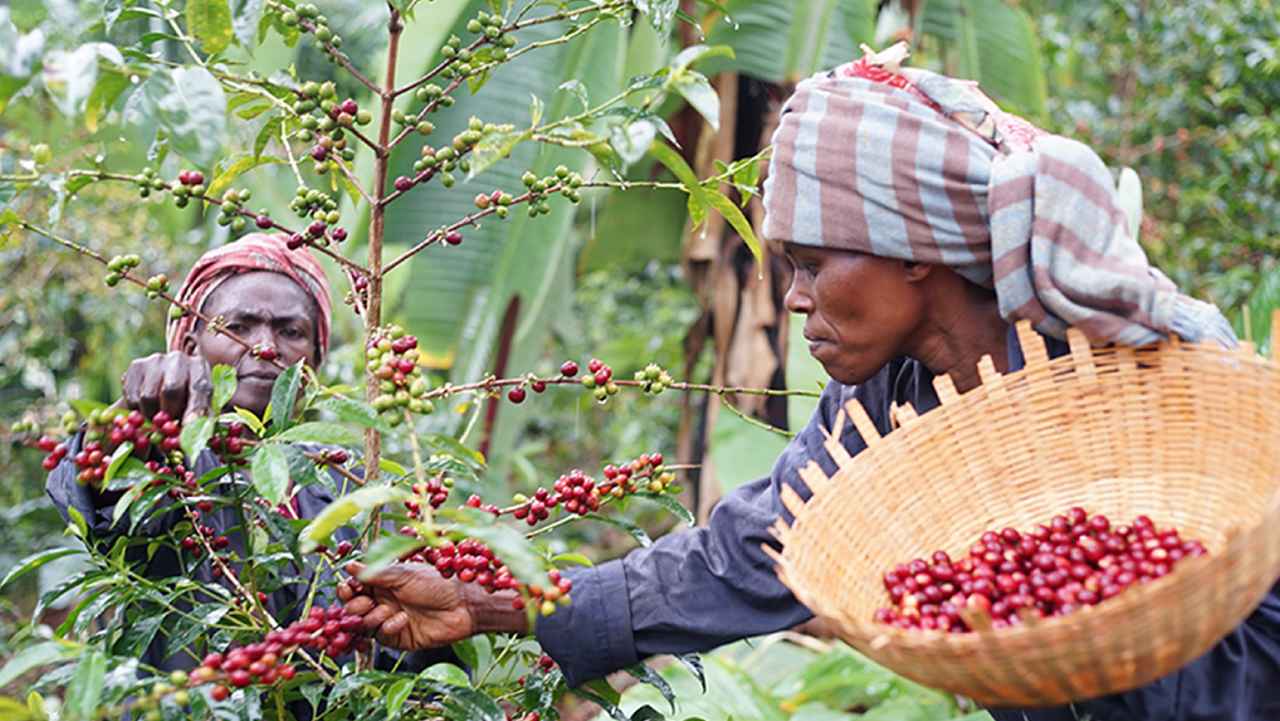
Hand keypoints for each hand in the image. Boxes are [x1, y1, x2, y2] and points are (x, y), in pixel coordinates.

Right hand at [121, 351, 212, 422]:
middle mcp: (179, 359)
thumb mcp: (199, 408)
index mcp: (201, 367)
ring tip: (159, 419)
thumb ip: (199, 421)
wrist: (164, 382)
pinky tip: (147, 410)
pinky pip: (133, 397)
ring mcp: (155, 360)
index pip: (200, 388)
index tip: (188, 426)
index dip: (195, 408)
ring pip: (148, 396)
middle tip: (168, 429)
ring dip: (153, 416)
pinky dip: (138, 411)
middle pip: (171, 390)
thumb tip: (194, 439)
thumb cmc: (188, 400)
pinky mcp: (136, 366)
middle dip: (169, 414)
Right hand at [338, 561, 526, 650]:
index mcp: (383, 584)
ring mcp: (389, 621)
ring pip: (364, 625)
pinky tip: (402, 620)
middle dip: (355, 606)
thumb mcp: (405, 575)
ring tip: (387, 610)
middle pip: (354, 609)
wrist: (463, 605)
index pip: (355, 588)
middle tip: (365, 602)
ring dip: (371, 617)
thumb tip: (350, 565)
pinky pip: (381, 637)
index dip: (348, 589)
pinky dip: (388, 628)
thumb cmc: (437, 584)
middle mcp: (383, 602)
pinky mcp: (399, 638)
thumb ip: (376, 573)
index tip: (348, 588)